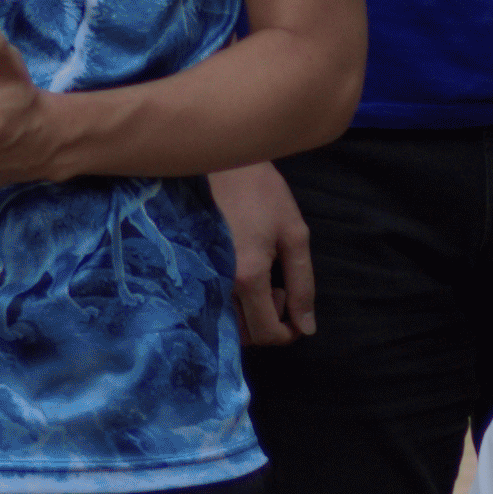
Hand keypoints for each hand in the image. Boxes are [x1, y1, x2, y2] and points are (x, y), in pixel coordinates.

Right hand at [216, 161, 317, 345]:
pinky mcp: (186, 270)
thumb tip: (306, 327)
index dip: (287, 333)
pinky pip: (207, 305)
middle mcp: (217, 284)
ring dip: (247, 315)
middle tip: (278, 288)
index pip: (267, 333)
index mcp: (248, 276)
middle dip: (267, 322)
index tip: (295, 314)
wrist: (217, 158)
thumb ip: (302, 284)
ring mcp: (198, 278)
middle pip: (244, 335)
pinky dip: (227, 304)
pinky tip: (239, 276)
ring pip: (224, 324)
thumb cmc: (260, 191)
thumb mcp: (293, 234)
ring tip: (260, 280)